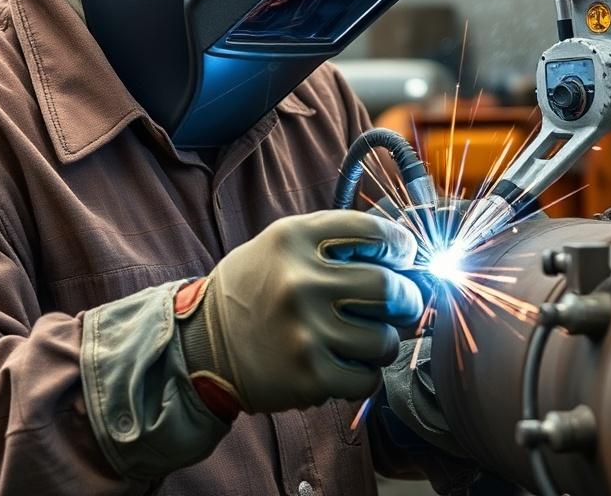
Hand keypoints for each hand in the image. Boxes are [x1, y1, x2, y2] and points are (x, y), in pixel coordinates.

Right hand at [177, 210, 422, 413]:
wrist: (203, 344)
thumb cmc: (256, 288)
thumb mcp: (283, 243)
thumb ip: (337, 239)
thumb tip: (408, 259)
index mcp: (294, 238)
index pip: (375, 232)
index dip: (401, 247)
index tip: (402, 259)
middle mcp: (299, 282)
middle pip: (390, 288)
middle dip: (406, 299)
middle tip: (401, 304)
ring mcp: (304, 331)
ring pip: (385, 339)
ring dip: (383, 342)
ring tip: (361, 338)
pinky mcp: (308, 376)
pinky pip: (369, 378)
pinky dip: (365, 374)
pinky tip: (345, 363)